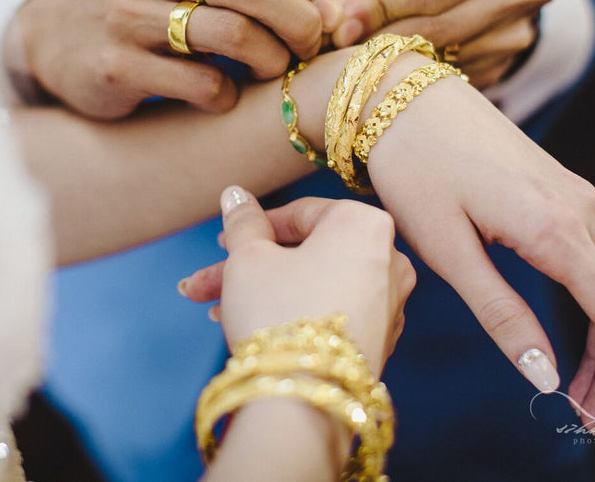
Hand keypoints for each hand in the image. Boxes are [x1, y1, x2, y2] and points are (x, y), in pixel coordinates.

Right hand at [10, 0, 342, 118]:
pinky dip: (225, 95)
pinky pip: (197, 82)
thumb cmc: (143, 12)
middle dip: (295, 20)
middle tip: (312, 48)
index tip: (328, 21)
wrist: (58, 43)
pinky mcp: (115, 66)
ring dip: (268, 58)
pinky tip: (224, 99)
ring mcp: (124, 16)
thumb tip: (330, 10)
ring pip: (227, 32)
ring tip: (274, 73)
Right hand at [180, 188, 414, 373]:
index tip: (221, 242)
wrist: (304, 400)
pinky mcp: (381, 339)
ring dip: (263, 292)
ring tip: (214, 310)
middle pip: (304, 253)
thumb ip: (243, 222)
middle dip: (248, 267)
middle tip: (204, 283)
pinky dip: (296, 312)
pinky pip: (330, 311)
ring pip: (314, 284)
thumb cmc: (279, 313)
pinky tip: (254, 327)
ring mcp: (390, 303)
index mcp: (363, 223)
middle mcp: (388, 258)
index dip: (252, 228)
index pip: (299, 213)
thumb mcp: (248, 257)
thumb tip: (236, 195)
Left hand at [317, 0, 551, 88]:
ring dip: (395, 63)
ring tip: (360, 57)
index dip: (380, 9)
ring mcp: (520, 34)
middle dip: (383, 41)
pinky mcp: (507, 67)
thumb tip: (338, 21)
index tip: (340, 28)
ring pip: (444, 60)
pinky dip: (414, 77)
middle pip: (440, 29)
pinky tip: (394, 67)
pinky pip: (449, 80)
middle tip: (341, 50)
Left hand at [363, 53, 594, 428]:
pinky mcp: (561, 187)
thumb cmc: (412, 168)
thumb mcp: (446, 249)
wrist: (399, 95)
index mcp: (554, 227)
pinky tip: (578, 327)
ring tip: (582, 384)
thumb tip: (545, 375)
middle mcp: (580, 207)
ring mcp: (575, 193)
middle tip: (591, 414)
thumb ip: (500, 313)